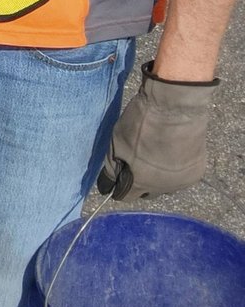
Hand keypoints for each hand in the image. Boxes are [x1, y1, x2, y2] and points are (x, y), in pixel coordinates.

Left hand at [98, 62, 218, 198]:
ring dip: (160, 178)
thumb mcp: (116, 144)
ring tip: (155, 156)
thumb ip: (112, 167)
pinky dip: (175, 169)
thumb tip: (108, 186)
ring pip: (166, 186)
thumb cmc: (141, 124)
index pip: (126, 197)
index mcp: (142, 182)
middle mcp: (164, 188)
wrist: (175, 109)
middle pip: (148, 193)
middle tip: (136, 164)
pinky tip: (171, 153)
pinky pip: (182, 177)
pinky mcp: (198, 171)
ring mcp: (183, 181)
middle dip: (140, 183)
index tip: (116, 180)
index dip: (119, 189)